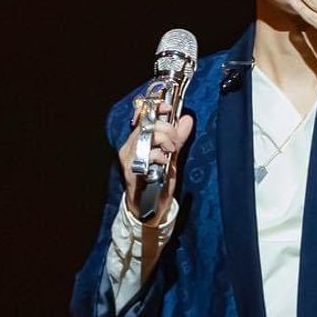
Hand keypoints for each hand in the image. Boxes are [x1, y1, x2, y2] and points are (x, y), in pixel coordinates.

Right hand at [117, 99, 193, 222]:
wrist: (148, 209)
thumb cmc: (157, 181)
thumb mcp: (171, 157)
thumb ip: (178, 139)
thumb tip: (187, 119)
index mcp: (137, 140)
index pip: (142, 116)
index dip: (154, 108)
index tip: (168, 107)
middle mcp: (129, 147)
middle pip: (146, 124)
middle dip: (166, 128)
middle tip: (175, 142)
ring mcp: (129, 159)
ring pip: (145, 136)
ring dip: (164, 140)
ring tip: (171, 151)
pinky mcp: (132, 171)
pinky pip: (146, 155)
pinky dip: (159, 156)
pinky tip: (164, 163)